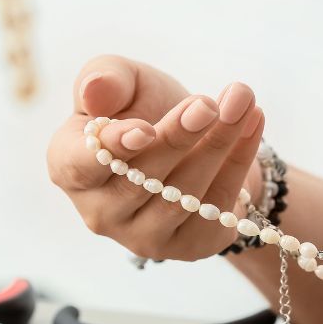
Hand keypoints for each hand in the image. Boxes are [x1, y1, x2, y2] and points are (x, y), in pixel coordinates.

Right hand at [47, 55, 264, 260]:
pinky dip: (240, 161)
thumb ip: (106, 77)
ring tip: (241, 103)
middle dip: (179, 138)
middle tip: (209, 105)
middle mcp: (100, 211)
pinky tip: (253, 123)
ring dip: (218, 145)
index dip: (114, 149)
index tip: (146, 130)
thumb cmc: (143, 108)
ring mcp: (143, 236)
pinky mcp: (188, 246)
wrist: (194, 140)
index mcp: (69, 166)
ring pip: (183, 195)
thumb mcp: (125, 82)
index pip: (82, 165)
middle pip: (141, 180)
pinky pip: (217, 206)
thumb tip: (94, 91)